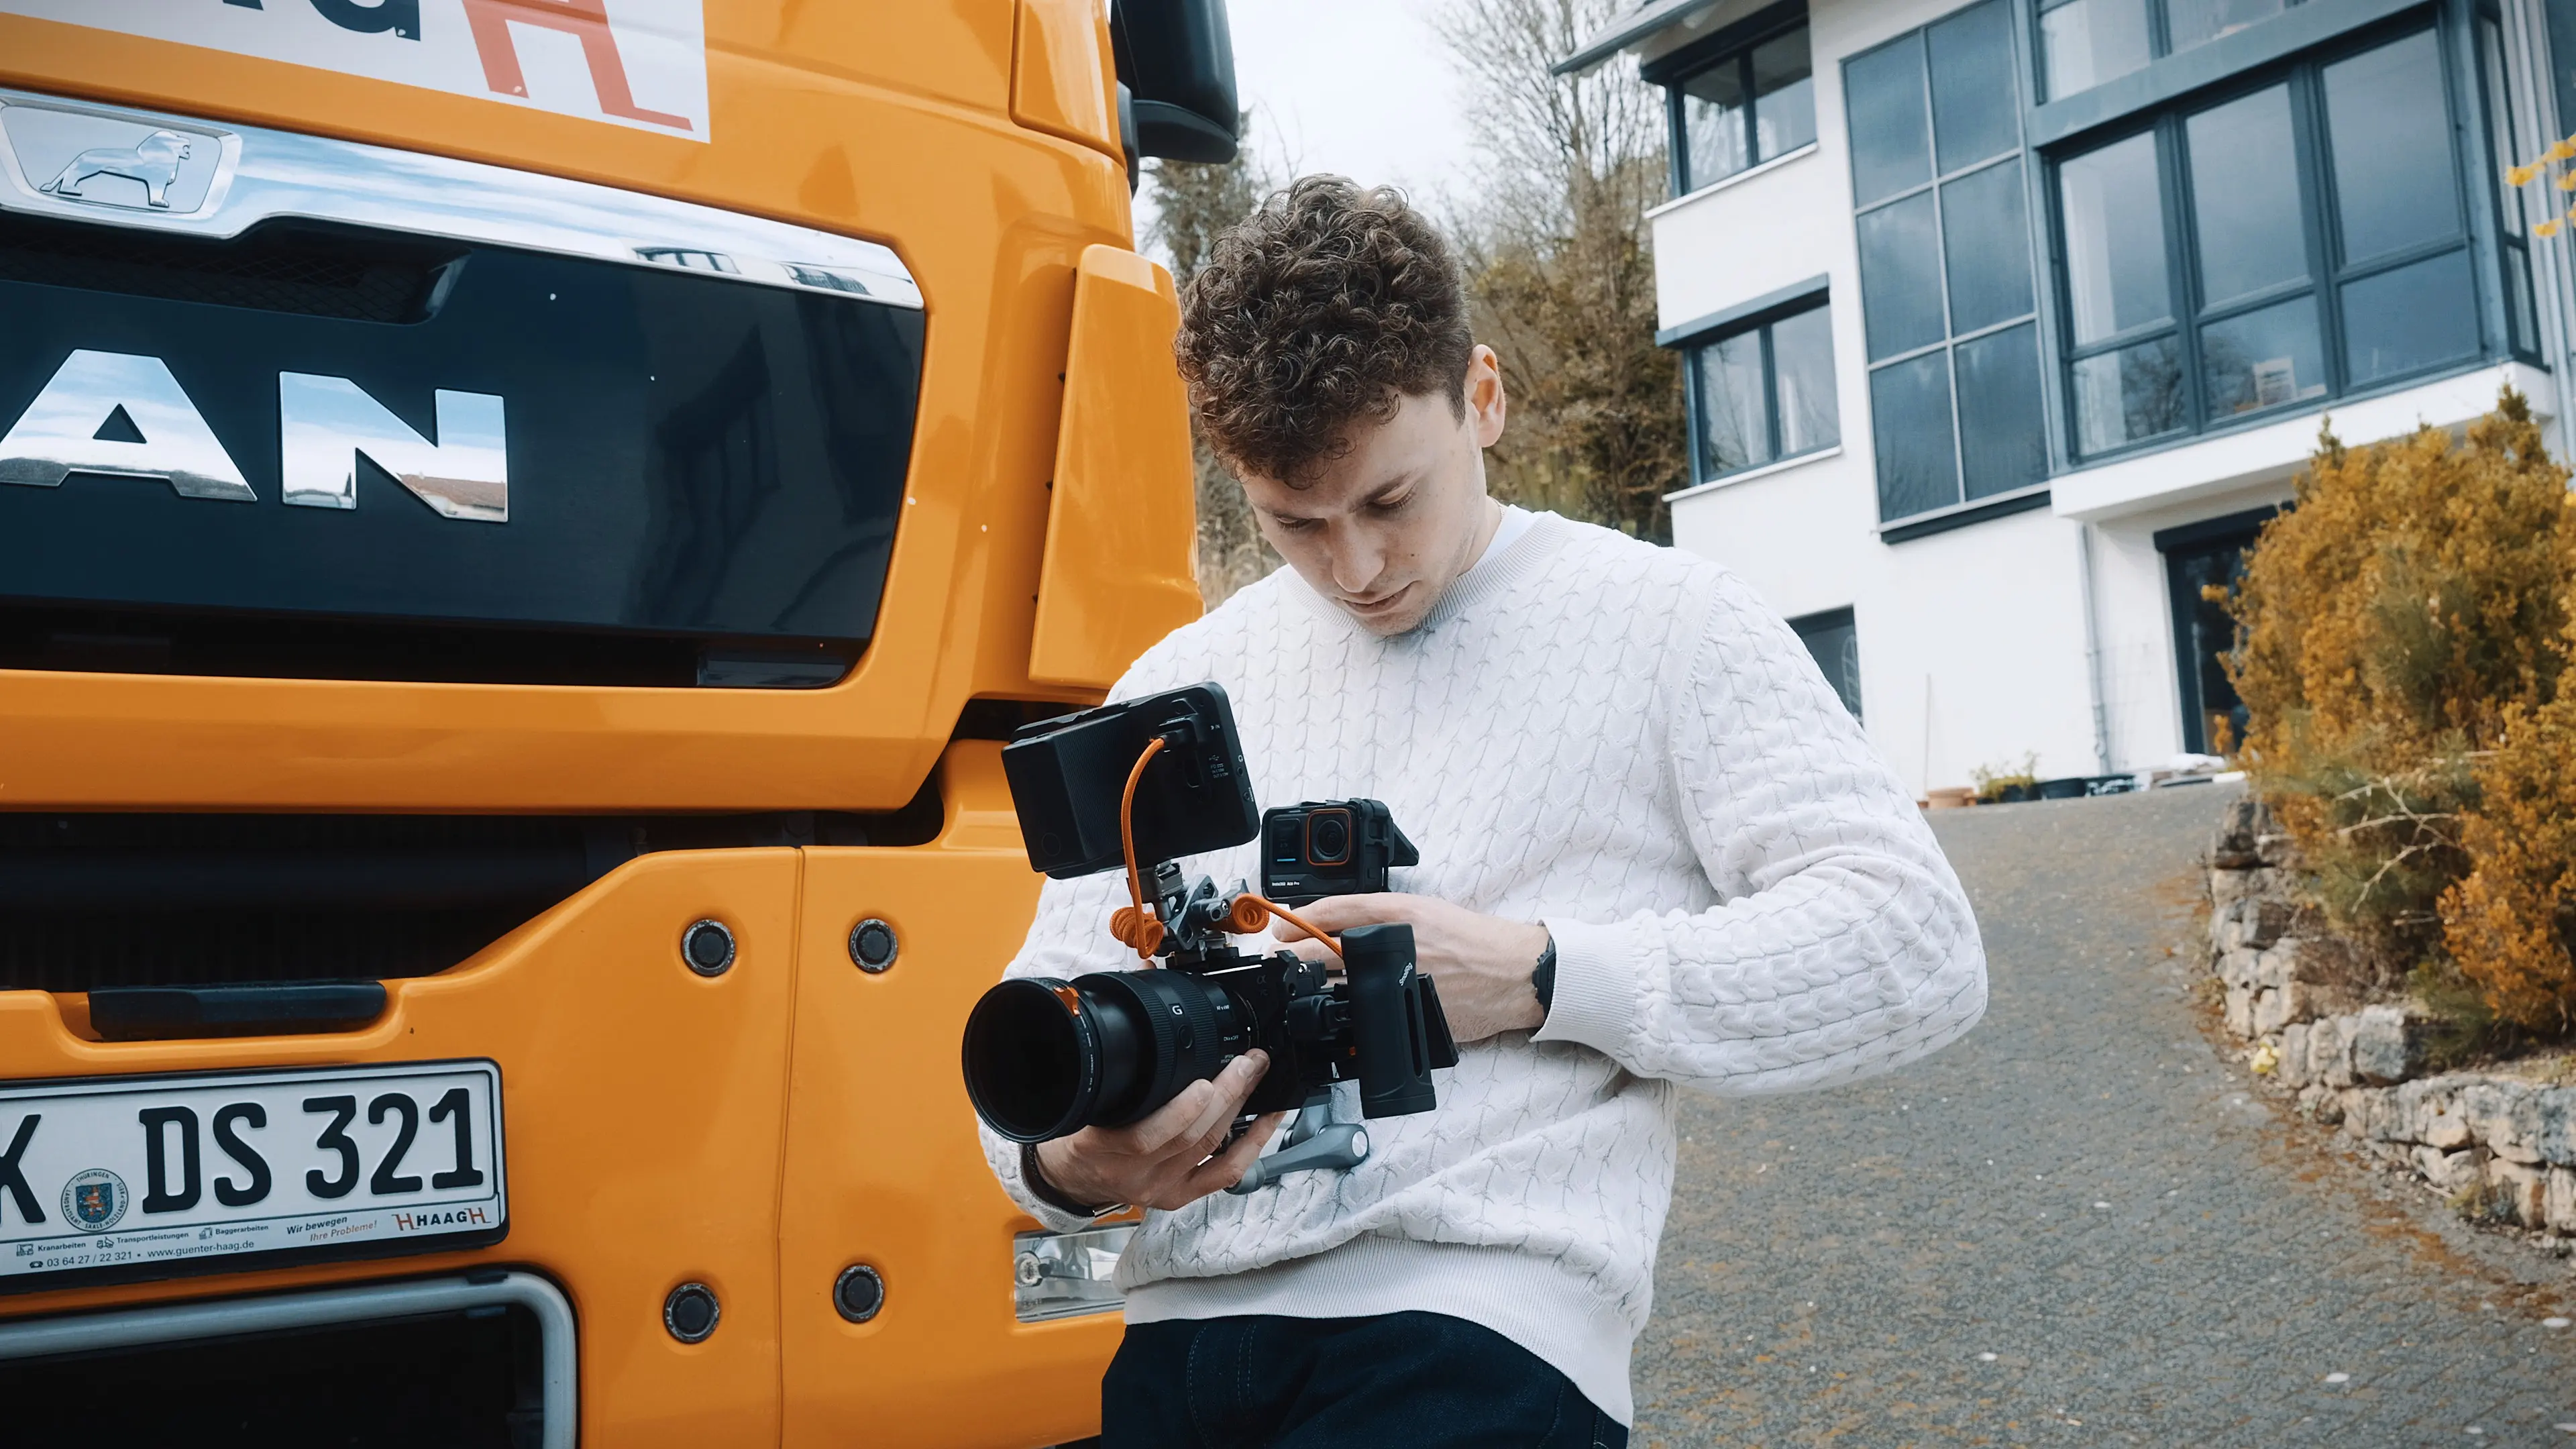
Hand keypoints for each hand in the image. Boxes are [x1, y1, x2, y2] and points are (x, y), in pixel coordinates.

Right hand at [1032, 1051, 1287, 1211]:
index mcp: (1100, 1148)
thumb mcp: (1077, 1101)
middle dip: (1226, 1093)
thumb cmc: (1072, 1133)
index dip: (1179, 1112)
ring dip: (1239, 1108)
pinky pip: (1225, 1172)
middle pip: (1189, 1136)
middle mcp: (1134, 1173)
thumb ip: (1109, 1060)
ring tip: (1256, 1075)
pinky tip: (1267, 1119)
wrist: (1067, 1179)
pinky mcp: (1179, 1195)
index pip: (1144, 1136)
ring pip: (1209, 1147)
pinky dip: (1252, 1144)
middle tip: (1248, 1061)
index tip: (1202, 1080)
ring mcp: (1161, 1186)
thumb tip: (1141, 983)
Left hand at [1273, 895, 1548, 1042]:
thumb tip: (1333, 924)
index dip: (1294, 923)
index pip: (1327, 912)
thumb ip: (1380, 916)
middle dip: (1289, 959)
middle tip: (1282, 962)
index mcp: (1394, 914)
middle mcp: (1388, 945)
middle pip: (1317, 951)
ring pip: (1331, 987)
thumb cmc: (1472, 939)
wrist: (1511, 971)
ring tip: (1304, 989)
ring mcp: (1393, 982)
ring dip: (1310, 989)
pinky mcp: (1401, 1012)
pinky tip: (1334, 1015)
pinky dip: (1341, 1018)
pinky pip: (1358, 1018)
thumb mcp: (1424, 910)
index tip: (1279, 932)